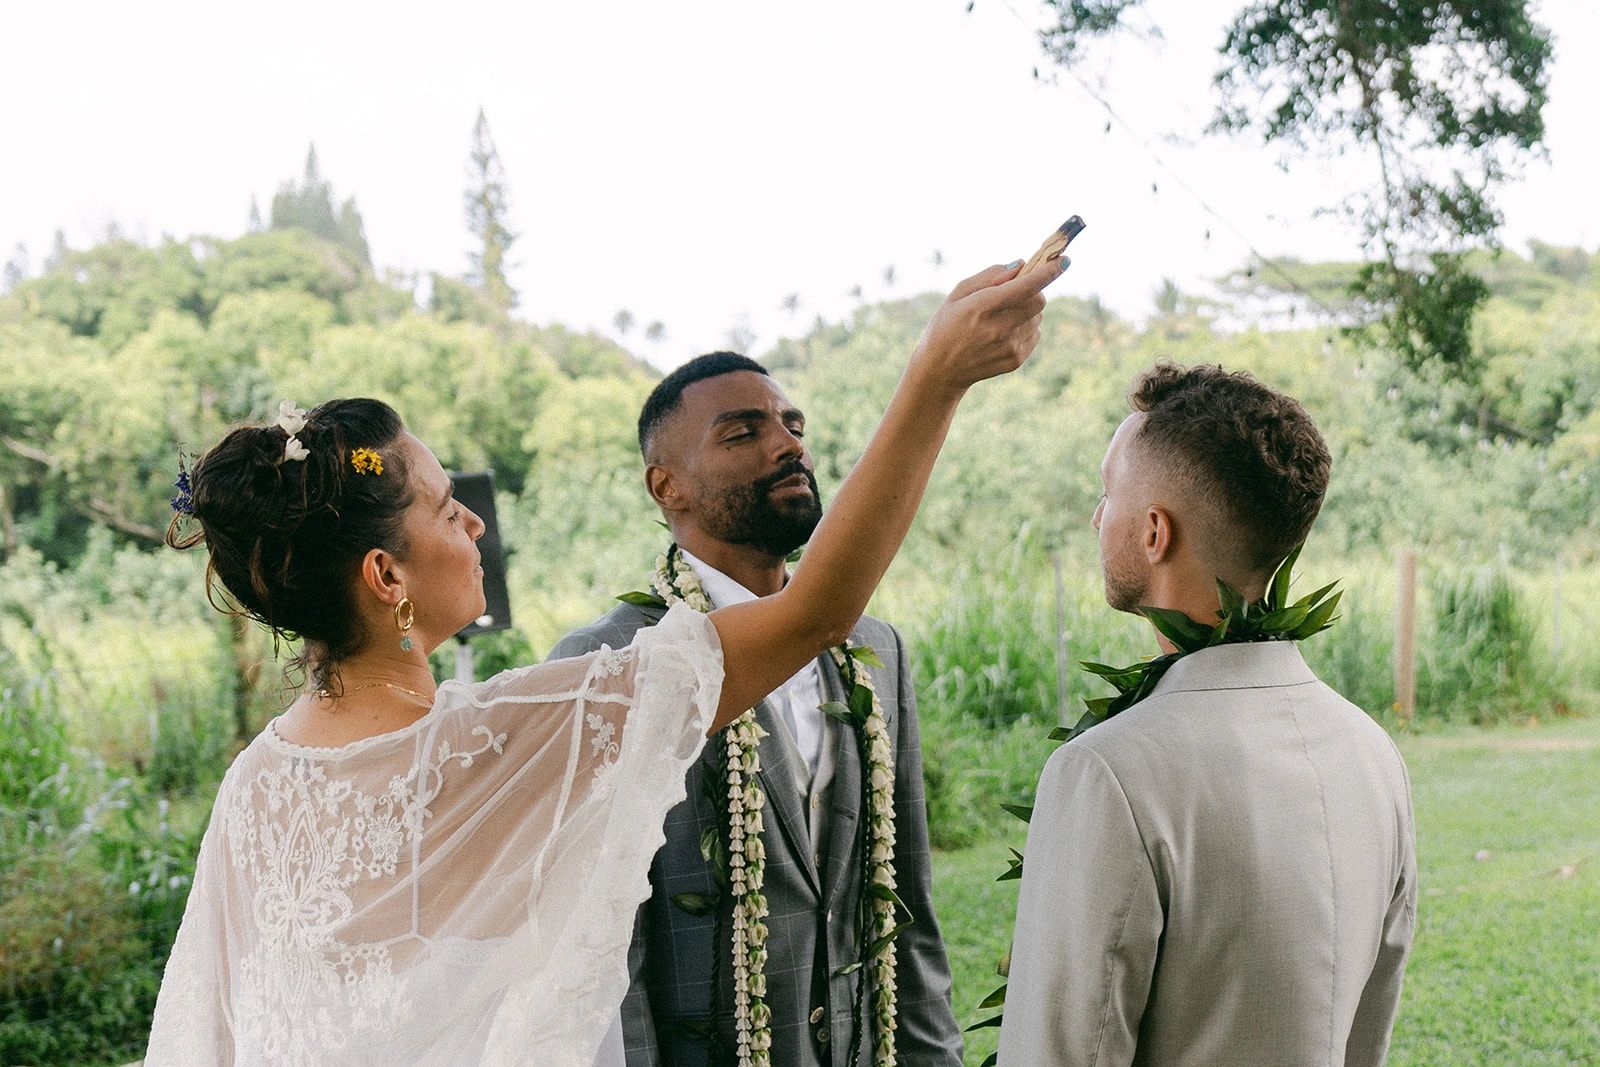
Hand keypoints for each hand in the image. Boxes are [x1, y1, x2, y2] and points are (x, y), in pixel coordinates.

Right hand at [907, 256, 1069, 396]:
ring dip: (1027, 312)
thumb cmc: (946, 325)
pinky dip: (1025, 328)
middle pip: (1039, 300)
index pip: (1025, 286)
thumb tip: (1020, 265)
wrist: (940, 371)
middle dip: (1033, 291)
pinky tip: (1002, 334)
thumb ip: (988, 276)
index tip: (1063, 261)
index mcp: (981, 307)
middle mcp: (998, 328)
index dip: (1048, 272)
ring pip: (1038, 317)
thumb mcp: (957, 294)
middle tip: (1014, 293)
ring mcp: (1009, 346)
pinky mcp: (1016, 359)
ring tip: (1001, 319)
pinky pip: (1035, 334)